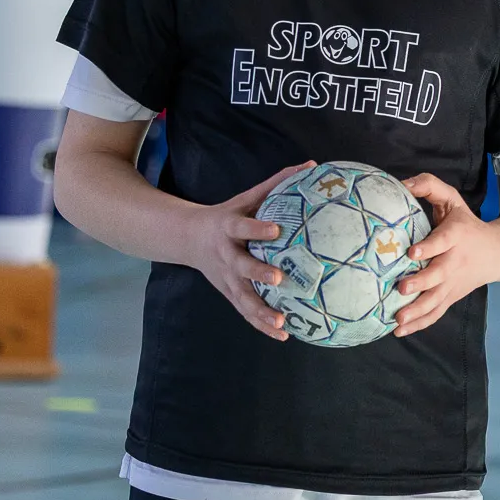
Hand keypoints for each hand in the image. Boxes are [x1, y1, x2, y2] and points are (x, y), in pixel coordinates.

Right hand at [192, 161, 313, 340]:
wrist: (188, 238)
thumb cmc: (227, 215)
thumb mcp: (246, 198)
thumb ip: (276, 183)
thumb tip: (311, 165)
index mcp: (228, 229)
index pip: (242, 228)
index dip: (256, 229)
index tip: (274, 230)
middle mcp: (225, 256)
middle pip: (240, 267)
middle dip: (257, 274)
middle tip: (278, 278)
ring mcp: (226, 278)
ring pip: (242, 297)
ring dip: (261, 311)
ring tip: (282, 323)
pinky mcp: (229, 293)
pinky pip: (245, 311)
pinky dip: (261, 324)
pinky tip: (282, 334)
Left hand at [394, 173, 499, 336]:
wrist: (499, 252)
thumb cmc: (466, 223)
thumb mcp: (453, 200)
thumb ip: (429, 186)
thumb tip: (401, 183)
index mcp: (456, 236)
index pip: (443, 241)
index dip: (429, 247)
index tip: (412, 252)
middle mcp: (456, 262)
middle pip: (439, 275)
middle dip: (421, 283)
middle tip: (402, 288)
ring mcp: (454, 283)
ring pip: (436, 299)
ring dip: (417, 311)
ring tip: (398, 319)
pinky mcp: (451, 296)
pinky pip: (436, 312)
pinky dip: (420, 324)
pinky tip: (400, 330)